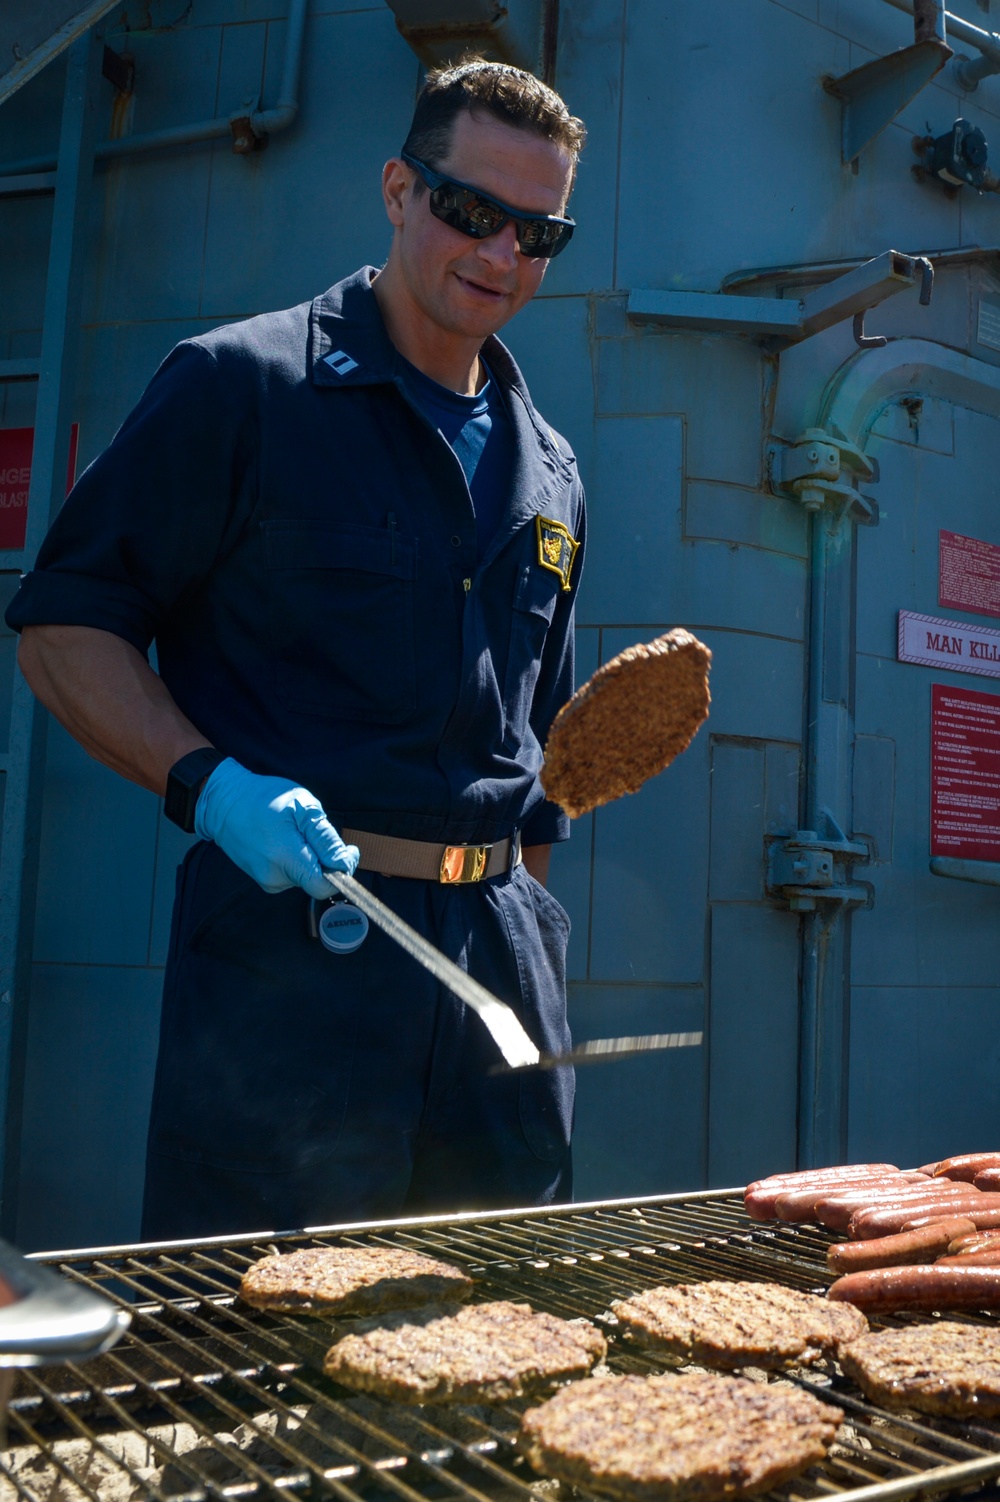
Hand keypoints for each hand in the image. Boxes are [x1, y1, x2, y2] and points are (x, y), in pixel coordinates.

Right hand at [194, 758, 358, 897]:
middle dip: (326, 859)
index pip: (324, 886)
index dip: (343, 871)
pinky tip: (284, 839)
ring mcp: (266, 880)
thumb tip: (344, 862)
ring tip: (294, 831)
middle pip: (317, 880)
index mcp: (285, 858)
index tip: (349, 851)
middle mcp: (274, 877)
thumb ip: (325, 838)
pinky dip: (296, 859)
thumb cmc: (263, 798)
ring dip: (310, 857)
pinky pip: (292, 874)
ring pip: (305, 877)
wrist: (224, 802)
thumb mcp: (302, 806)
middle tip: (315, 830)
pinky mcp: (263, 879)